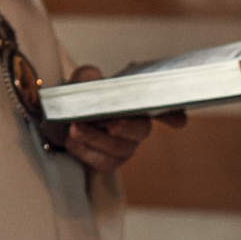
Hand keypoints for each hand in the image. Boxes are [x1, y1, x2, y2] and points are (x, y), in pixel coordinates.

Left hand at [56, 63, 186, 175]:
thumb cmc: (80, 97)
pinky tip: (72, 141)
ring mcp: (125, 146)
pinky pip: (103, 162)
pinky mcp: (109, 162)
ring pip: (119, 148)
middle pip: (142, 129)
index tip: (178, 120)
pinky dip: (85, 151)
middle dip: (127, 127)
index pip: (163, 108)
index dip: (173, 114)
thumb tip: (93, 81)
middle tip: (112, 123)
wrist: (61, 120)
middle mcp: (137, 126)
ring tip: (76, 128)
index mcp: (137, 104)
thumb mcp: (82, 80)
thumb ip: (88, 77)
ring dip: (96, 138)